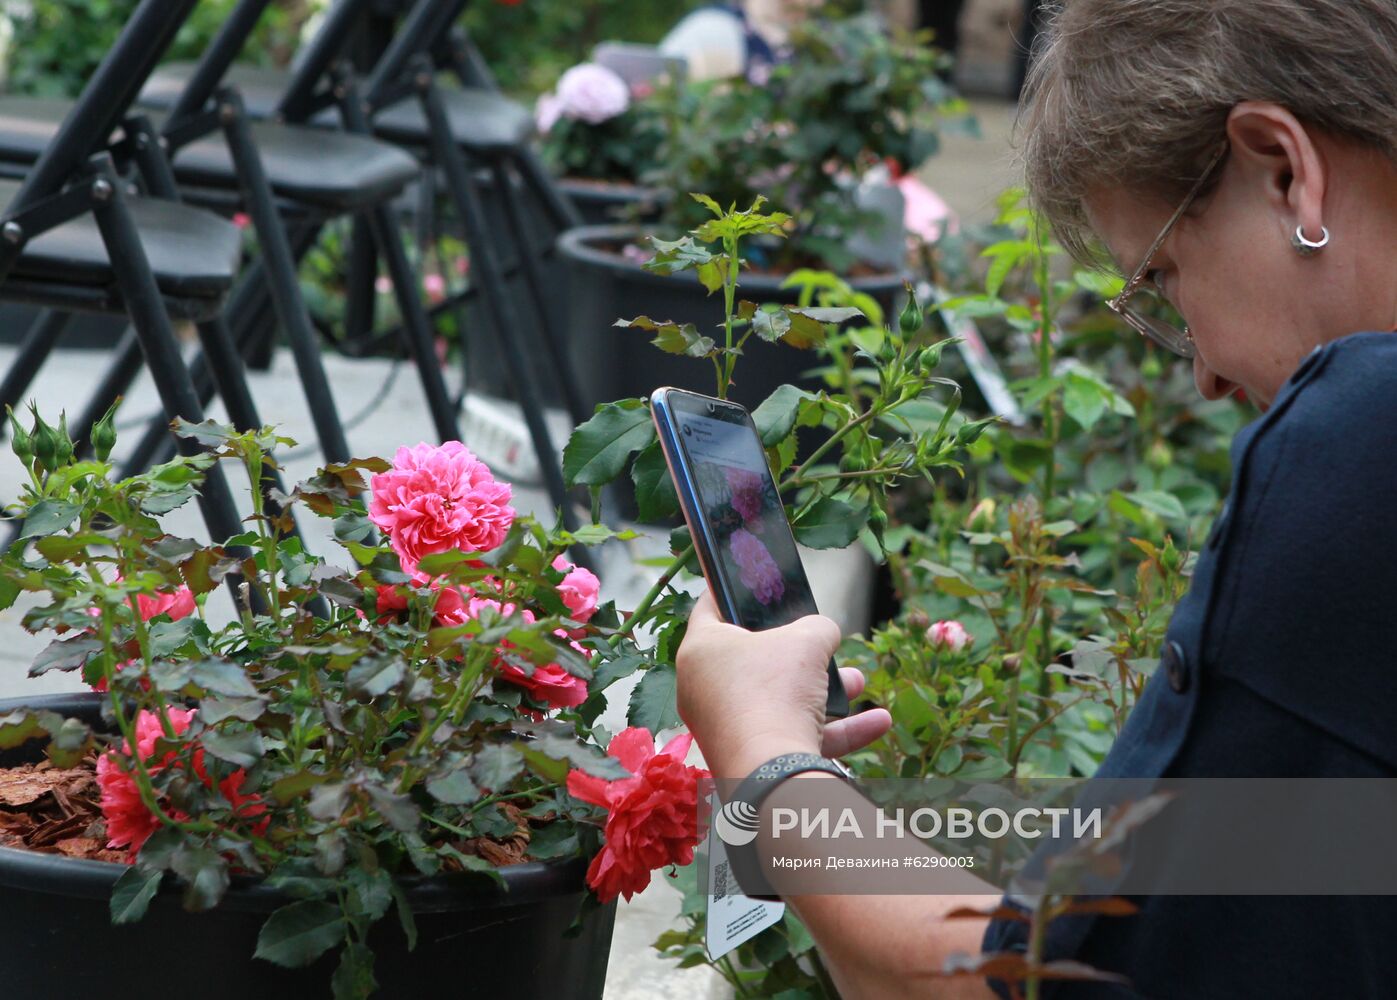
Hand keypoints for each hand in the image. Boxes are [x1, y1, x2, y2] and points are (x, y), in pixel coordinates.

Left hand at [676, 591, 891, 778]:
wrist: (772, 774)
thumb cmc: (775, 692)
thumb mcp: (807, 641)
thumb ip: (818, 627)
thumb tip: (823, 633)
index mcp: (701, 650)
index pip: (712, 606)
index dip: (735, 590)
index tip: (755, 582)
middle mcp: (704, 688)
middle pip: (753, 659)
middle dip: (798, 652)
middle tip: (817, 641)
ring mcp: (726, 726)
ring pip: (779, 700)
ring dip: (824, 692)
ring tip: (856, 682)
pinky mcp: (750, 757)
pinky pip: (794, 735)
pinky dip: (834, 729)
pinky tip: (878, 721)